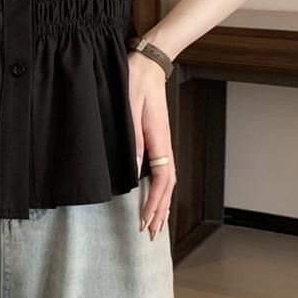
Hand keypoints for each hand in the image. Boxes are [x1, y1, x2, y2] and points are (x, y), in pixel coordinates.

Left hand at [127, 50, 176, 240]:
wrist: (147, 64)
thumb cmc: (135, 81)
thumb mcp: (129, 107)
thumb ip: (132, 137)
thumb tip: (132, 168)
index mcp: (159, 139)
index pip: (162, 179)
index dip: (154, 202)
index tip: (144, 220)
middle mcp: (164, 144)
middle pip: (167, 186)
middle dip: (161, 211)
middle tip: (151, 234)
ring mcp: (162, 142)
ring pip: (166, 180)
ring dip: (162, 202)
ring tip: (156, 224)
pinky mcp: (156, 138)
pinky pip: (161, 170)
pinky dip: (160, 189)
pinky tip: (154, 197)